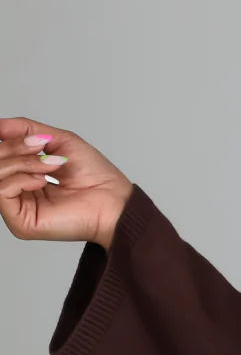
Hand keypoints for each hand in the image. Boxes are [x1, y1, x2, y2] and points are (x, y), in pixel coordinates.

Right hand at [0, 116, 133, 247]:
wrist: (114, 200)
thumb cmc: (95, 176)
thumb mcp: (57, 141)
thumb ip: (25, 130)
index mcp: (25, 177)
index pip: (0, 155)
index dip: (8, 140)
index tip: (32, 138)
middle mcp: (18, 194)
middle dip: (15, 148)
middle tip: (40, 148)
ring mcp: (17, 210)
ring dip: (23, 162)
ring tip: (49, 165)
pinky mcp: (20, 224)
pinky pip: (1, 191)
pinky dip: (21, 179)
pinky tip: (42, 181)